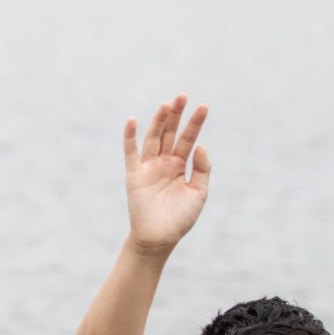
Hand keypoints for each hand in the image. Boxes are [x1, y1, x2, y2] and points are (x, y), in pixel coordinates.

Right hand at [124, 96, 210, 254]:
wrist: (160, 238)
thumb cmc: (180, 219)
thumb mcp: (199, 192)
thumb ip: (202, 168)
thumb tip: (200, 146)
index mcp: (179, 166)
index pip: (188, 139)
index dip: (195, 123)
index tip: (204, 106)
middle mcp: (163, 163)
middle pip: (170, 133)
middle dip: (176, 115)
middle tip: (183, 96)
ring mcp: (148, 168)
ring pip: (153, 138)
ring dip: (159, 121)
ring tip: (168, 104)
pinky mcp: (134, 176)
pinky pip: (131, 153)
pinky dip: (130, 137)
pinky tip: (133, 120)